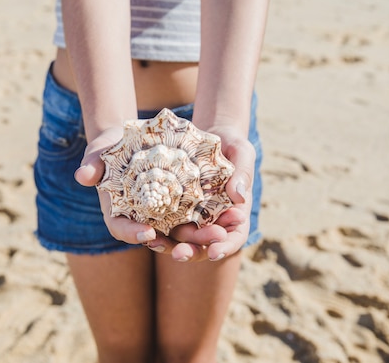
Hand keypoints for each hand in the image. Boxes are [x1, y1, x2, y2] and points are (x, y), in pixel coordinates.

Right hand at [75, 127, 232, 259]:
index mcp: (118, 212)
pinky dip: (214, 217)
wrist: (133, 138)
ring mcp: (163, 215)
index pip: (121, 229)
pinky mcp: (182, 205)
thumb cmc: (111, 145)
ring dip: (203, 235)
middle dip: (180, 243)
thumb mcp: (100, 150)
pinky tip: (231, 215)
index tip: (148, 233)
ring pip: (184, 231)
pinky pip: (198, 215)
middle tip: (199, 245)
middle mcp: (141, 219)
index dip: (133, 234)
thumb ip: (91, 163)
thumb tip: (82, 176)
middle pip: (160, 238)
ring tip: (223, 232)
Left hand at [145, 126, 255, 261]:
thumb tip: (240, 197)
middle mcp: (214, 220)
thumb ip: (242, 173)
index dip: (226, 246)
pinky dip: (157, 229)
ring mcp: (193, 216)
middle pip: (205, 244)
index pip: (234, 236)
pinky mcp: (175, 207)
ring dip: (170, 246)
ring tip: (155, 244)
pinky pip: (167, 223)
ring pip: (183, 239)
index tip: (215, 252)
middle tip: (180, 254)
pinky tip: (145, 231)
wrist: (210, 136)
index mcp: (235, 213)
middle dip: (193, 251)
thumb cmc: (232, 144)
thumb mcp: (241, 152)